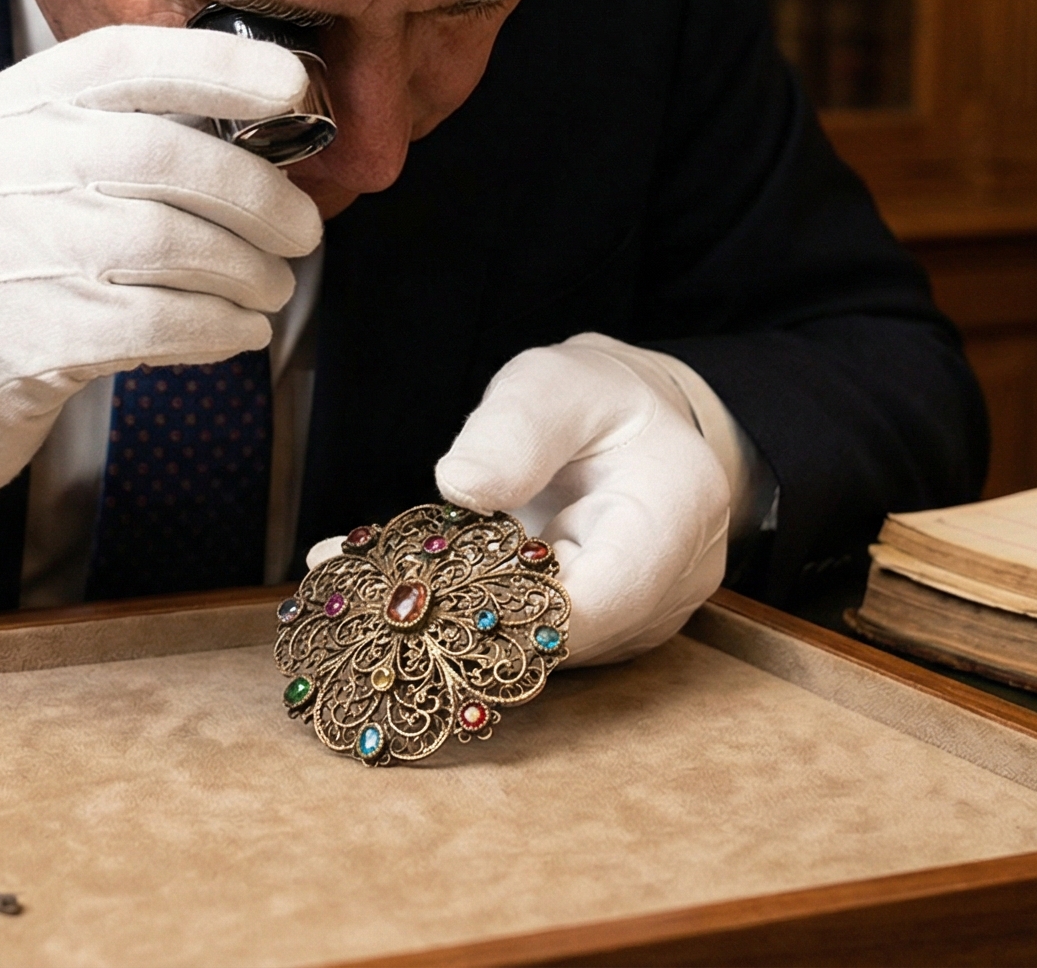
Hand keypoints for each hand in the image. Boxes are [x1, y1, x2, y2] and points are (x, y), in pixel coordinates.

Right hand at [0, 24, 323, 547]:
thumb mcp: (6, 180)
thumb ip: (96, 142)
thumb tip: (249, 127)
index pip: (117, 60)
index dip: (217, 66)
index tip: (295, 87)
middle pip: (159, 155)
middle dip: (256, 191)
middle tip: (302, 228)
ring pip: (165, 243)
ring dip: (245, 268)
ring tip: (272, 286)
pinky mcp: (7, 345)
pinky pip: (149, 324)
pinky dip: (215, 327)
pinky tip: (238, 333)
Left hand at [348, 333, 735, 664]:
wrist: (634, 430)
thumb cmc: (595, 399)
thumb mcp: (553, 385)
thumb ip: (514, 429)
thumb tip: (460, 484)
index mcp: (673, 516)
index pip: (595, 602)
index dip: (508, 611)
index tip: (420, 591)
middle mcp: (669, 587)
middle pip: (561, 639)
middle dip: (464, 622)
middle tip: (363, 594)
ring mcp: (638, 622)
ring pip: (538, 652)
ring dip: (457, 626)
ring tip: (364, 587)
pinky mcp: (600, 639)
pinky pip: (529, 643)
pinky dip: (468, 619)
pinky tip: (398, 588)